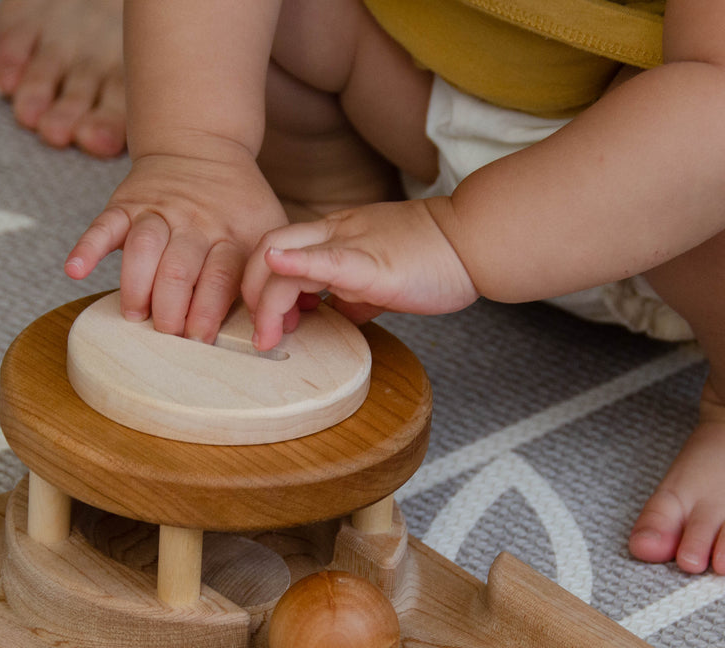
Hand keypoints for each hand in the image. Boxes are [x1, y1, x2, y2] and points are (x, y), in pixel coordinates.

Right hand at [64, 138, 287, 339]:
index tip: (201, 339)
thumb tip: (284, 326)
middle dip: (172, 308)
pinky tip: (75, 270)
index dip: (210, 311)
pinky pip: (105, 224)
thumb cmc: (237, 203)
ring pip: (144, 247)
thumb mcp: (268, 229)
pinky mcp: (128, 202)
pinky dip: (87, 247)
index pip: (222, 276)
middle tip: (168, 335)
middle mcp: (197, 221)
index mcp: (234, 232)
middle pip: (180, 268)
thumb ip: (272, 277)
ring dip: (136, 285)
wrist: (202, 145)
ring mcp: (160, 210)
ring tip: (135, 314)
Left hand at [241, 197, 478, 349]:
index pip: (279, 247)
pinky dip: (293, 265)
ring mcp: (351, 243)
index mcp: (338, 234)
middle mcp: (336, 231)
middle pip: (267, 247)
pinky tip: (277, 268)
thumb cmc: (438, 259)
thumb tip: (342, 314)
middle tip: (261, 336)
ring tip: (268, 337)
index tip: (274, 322)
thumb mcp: (384, 274)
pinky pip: (324, 258)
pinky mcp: (370, 262)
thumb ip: (357, 292)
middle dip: (250, 295)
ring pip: (283, 258)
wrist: (474, 241)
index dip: (262, 285)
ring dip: (264, 301)